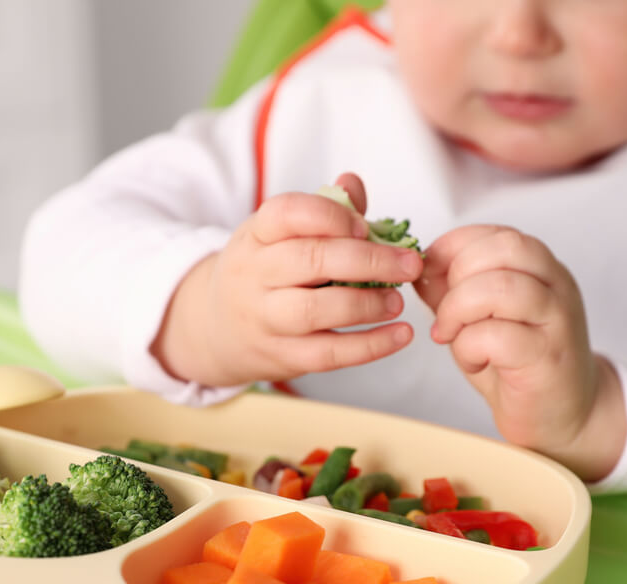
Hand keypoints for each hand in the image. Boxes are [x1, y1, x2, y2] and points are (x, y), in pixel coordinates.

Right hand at [152, 173, 421, 386]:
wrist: (218, 329)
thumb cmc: (265, 272)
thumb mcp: (280, 236)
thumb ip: (322, 210)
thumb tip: (352, 183)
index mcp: (256, 234)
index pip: (287, 213)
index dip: (331, 216)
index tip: (366, 227)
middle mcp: (254, 274)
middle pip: (310, 260)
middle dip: (368, 261)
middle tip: (409, 265)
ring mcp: (264, 318)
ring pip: (315, 310)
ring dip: (365, 305)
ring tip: (397, 301)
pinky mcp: (281, 356)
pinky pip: (327, 354)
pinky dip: (369, 347)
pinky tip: (400, 335)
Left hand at [415, 225, 625, 481]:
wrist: (560, 415)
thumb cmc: (518, 364)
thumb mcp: (479, 316)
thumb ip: (453, 289)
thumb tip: (418, 268)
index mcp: (540, 268)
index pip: (497, 234)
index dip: (454, 247)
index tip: (431, 274)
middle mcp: (556, 285)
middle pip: (504, 248)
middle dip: (458, 274)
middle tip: (445, 310)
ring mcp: (557, 320)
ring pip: (501, 288)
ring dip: (459, 310)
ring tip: (450, 334)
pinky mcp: (547, 358)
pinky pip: (498, 336)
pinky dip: (470, 347)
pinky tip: (473, 361)